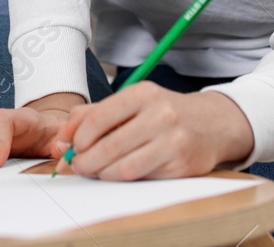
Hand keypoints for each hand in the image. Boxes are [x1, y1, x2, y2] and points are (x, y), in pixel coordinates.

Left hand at [55, 83, 254, 179]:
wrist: (212, 124)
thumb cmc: (163, 113)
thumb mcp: (131, 102)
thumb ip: (92, 116)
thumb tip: (61, 140)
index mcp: (143, 93)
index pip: (98, 118)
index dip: (79, 138)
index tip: (73, 148)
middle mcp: (160, 114)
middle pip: (108, 146)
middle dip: (86, 161)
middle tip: (78, 166)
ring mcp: (173, 140)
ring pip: (124, 168)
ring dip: (103, 174)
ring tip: (97, 171)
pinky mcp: (182, 165)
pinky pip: (143, 178)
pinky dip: (124, 180)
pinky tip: (120, 173)